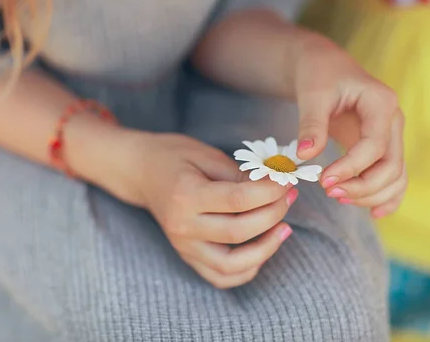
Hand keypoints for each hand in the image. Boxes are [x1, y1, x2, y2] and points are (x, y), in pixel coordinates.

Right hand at [130, 133, 297, 288]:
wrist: (141, 171)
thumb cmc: (174, 157)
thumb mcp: (206, 154)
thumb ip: (239, 175)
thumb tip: (273, 188)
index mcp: (186, 195)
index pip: (238, 200)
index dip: (270, 192)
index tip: (287, 181)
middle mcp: (182, 225)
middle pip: (239, 232)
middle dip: (273, 214)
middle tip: (288, 197)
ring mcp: (183, 245)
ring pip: (231, 265)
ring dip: (265, 250)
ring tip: (284, 229)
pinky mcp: (187, 256)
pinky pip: (220, 276)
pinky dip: (245, 271)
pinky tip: (262, 250)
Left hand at [293, 37, 406, 217]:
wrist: (324, 66)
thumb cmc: (318, 75)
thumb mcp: (312, 95)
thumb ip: (311, 125)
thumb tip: (304, 156)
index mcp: (381, 103)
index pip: (375, 146)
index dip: (351, 167)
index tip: (323, 181)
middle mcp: (393, 120)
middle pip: (392, 165)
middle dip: (363, 186)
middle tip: (330, 193)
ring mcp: (391, 135)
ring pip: (396, 175)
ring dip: (372, 195)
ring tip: (339, 198)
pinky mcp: (382, 147)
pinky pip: (393, 176)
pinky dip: (386, 196)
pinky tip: (373, 213)